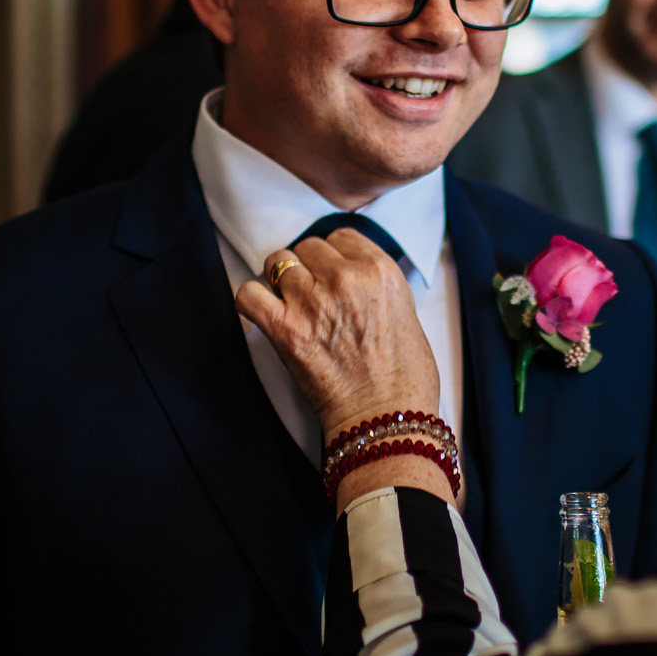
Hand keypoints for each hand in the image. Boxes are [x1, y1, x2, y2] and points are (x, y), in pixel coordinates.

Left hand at [235, 230, 440, 437]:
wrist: (387, 420)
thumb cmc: (405, 379)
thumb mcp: (408, 314)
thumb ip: (377, 288)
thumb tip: (357, 279)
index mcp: (379, 271)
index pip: (341, 236)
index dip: (334, 255)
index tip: (332, 272)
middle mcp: (344, 279)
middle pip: (308, 246)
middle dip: (308, 267)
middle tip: (314, 294)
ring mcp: (312, 302)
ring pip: (277, 262)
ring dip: (281, 281)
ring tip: (290, 302)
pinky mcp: (284, 329)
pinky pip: (249, 294)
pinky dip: (253, 301)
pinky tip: (266, 313)